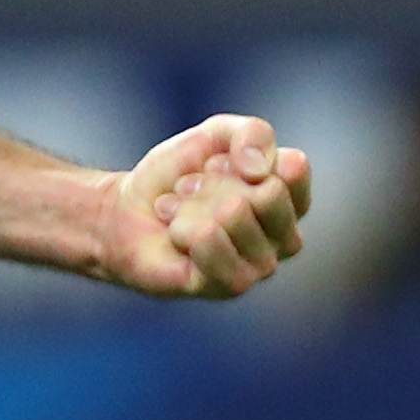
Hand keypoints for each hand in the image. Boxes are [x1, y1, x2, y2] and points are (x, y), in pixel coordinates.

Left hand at [98, 113, 310, 299]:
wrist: (126, 210)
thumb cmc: (176, 176)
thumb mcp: (214, 135)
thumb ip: (252, 133)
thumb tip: (260, 170)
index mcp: (291, 199)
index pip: (293, 168)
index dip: (241, 155)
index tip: (217, 163)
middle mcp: (287, 238)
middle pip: (268, 193)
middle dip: (214, 182)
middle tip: (192, 190)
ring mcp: (262, 267)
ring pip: (234, 214)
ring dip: (192, 204)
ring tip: (181, 212)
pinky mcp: (232, 286)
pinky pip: (209, 239)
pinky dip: (181, 226)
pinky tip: (175, 234)